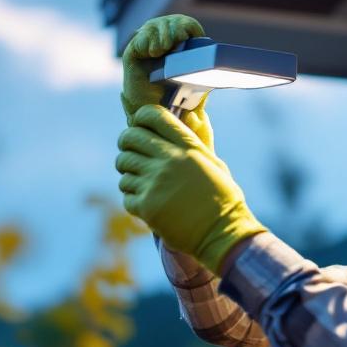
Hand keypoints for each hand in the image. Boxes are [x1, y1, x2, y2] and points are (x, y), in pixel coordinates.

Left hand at [116, 105, 265, 273]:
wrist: (222, 233)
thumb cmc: (222, 198)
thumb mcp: (214, 162)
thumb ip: (197, 139)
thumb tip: (191, 114)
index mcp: (187, 146)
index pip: (152, 116)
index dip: (141, 118)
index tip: (140, 126)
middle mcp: (169, 159)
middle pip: (129, 137)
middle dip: (126, 144)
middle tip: (132, 153)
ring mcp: (156, 182)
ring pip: (123, 166)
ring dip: (129, 174)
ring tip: (142, 182)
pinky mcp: (147, 205)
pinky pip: (126, 194)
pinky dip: (133, 199)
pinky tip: (147, 203)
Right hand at [120, 14, 214, 149]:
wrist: (154, 115)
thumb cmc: (176, 102)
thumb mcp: (195, 90)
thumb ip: (204, 82)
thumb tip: (222, 75)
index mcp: (183, 45)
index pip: (187, 25)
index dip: (187, 27)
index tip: (186, 36)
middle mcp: (166, 41)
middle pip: (171, 22)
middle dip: (172, 28)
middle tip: (172, 42)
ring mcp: (149, 45)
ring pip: (155, 26)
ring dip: (159, 34)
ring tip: (160, 49)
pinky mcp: (134, 52)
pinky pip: (139, 37)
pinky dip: (145, 40)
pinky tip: (151, 51)